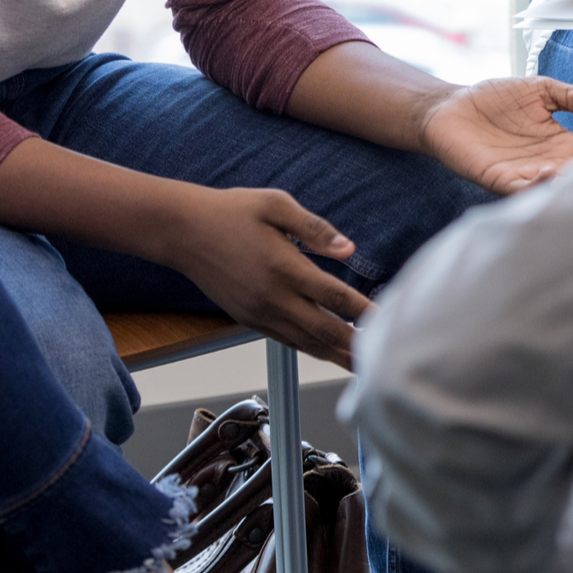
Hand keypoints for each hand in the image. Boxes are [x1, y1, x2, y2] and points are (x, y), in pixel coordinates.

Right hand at [161, 186, 369, 368]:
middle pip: (326, 331)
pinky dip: (312, 350)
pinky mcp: (249, 319)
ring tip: (365, 367)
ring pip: (307, 343)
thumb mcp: (275, 205)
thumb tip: (349, 250)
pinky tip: (329, 352)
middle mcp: (273, 297)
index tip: (390, 321)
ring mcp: (260, 313)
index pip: (336, 297)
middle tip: (387, 359)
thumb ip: (315, 229)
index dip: (366, 312)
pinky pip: (287, 340)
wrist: (183, 232)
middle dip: (357, 346)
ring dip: (337, 356)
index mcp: (284, 267)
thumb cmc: (231, 211)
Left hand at [420, 77, 572, 194]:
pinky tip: (548, 172)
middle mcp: (547, 163)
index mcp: (561, 144)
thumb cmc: (496, 98)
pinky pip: (521, 189)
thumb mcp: (542, 90)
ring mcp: (523, 174)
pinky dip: (535, 185)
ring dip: (568, 186)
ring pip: (553, 189)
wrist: (451, 107)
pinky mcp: (498, 179)